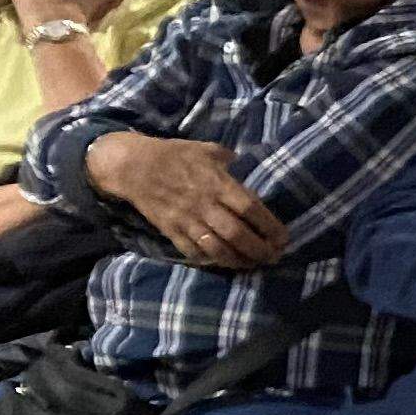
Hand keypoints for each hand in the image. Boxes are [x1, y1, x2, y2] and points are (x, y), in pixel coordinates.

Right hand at [87, 133, 287, 268]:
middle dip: (259, 250)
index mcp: (217, 183)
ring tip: (252, 264)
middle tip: (273, 257)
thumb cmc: (175, 155)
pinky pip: (193, 252)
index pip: (250, 209)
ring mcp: (187, 220)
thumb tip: (248, 165)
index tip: (283, 239)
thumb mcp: (207, 150)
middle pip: (237, 234)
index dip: (270, 227)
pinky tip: (223, 262)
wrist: (132, 165)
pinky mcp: (171, 230)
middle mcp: (205, 204)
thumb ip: (230, 160)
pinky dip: (210, 260)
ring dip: (238, 261)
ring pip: (217, 248)